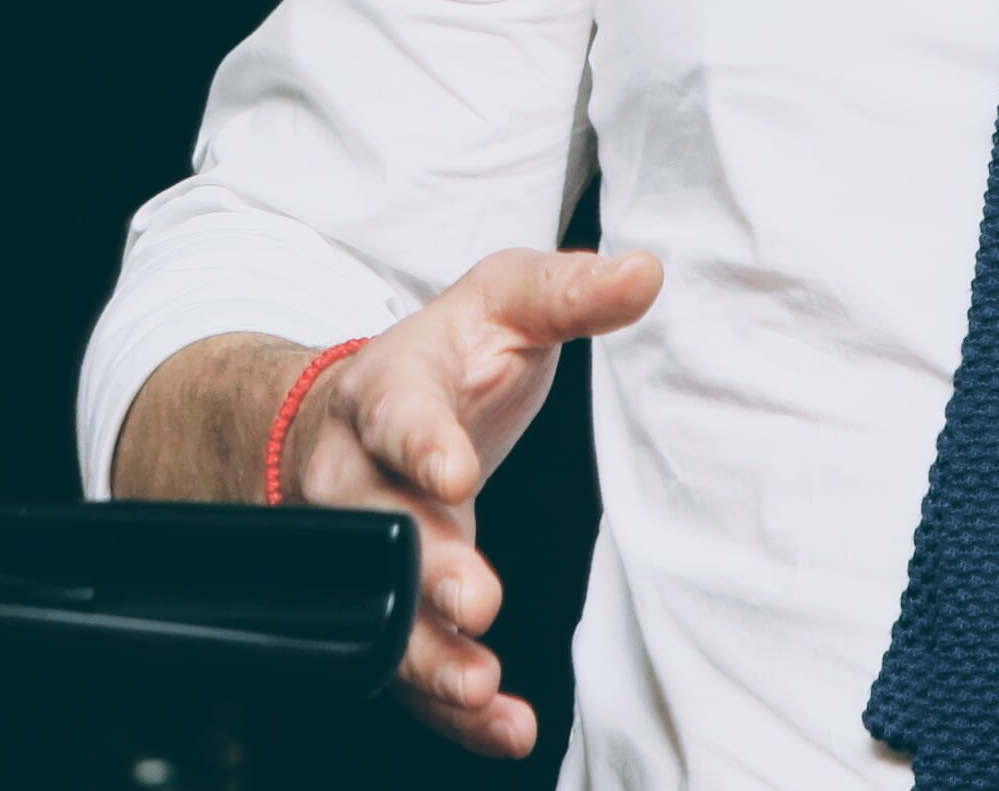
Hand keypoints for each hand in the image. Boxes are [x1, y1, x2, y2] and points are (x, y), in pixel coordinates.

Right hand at [278, 246, 663, 756]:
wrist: (353, 414)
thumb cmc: (443, 357)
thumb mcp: (502, 302)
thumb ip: (568, 291)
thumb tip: (645, 273)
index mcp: (386, 390)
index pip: (397, 414)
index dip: (422, 444)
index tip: (455, 474)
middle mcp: (354, 476)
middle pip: (376, 526)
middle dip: (423, 568)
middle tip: (474, 597)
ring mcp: (361, 551)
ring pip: (376, 610)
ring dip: (426, 654)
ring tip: (479, 685)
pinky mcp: (386, 606)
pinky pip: (403, 664)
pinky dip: (446, 706)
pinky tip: (500, 724)